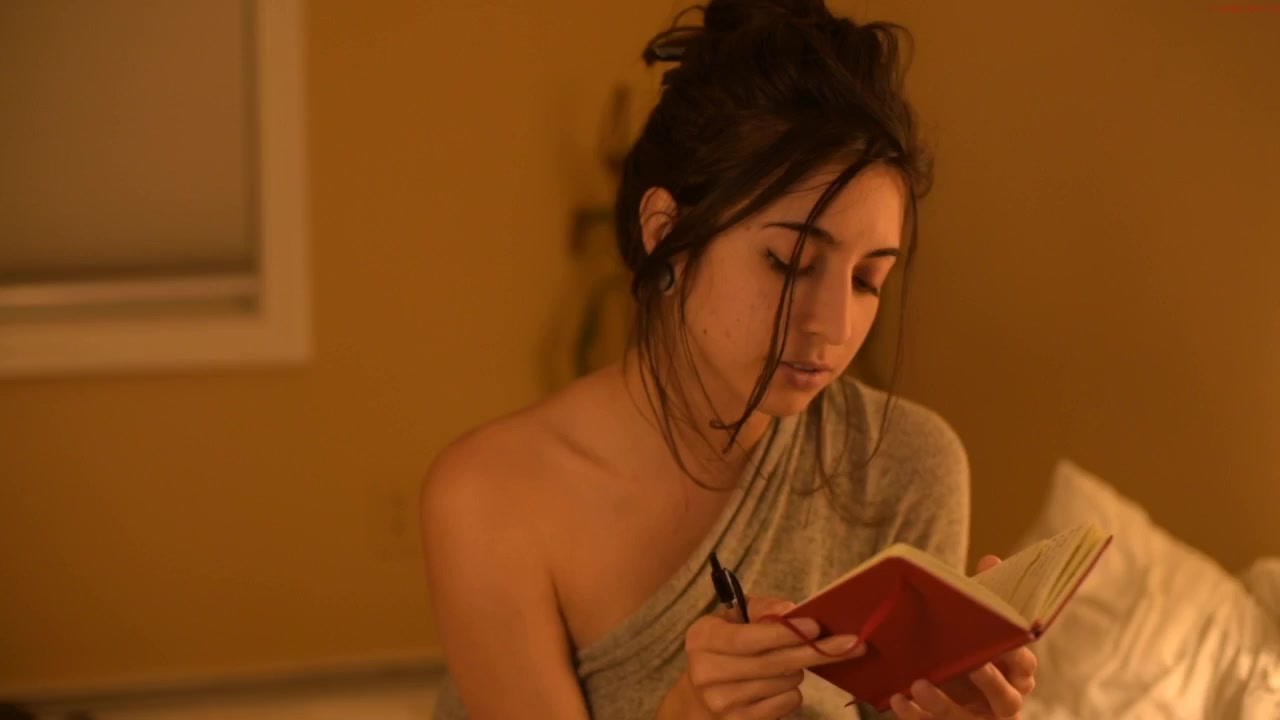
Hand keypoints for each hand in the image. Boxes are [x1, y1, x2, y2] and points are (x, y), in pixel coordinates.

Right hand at [664, 596, 864, 719]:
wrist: (698, 698)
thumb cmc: (724, 648)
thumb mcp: (733, 620)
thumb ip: (760, 609)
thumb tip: (789, 609)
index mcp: (703, 639)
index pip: (748, 638)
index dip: (784, 632)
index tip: (816, 626)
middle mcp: (707, 672)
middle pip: (774, 663)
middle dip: (813, 651)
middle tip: (848, 643)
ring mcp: (723, 703)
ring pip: (786, 683)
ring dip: (797, 671)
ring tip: (786, 663)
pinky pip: (786, 704)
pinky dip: (791, 692)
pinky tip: (778, 685)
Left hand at [888, 556, 1037, 719]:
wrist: (952, 688)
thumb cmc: (970, 650)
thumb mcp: (975, 625)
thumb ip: (984, 598)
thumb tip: (991, 560)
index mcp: (1016, 672)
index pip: (1025, 664)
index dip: (1016, 654)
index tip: (1001, 640)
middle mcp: (1005, 700)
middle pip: (1006, 699)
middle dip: (990, 683)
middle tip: (973, 665)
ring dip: (944, 705)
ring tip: (918, 684)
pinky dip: (917, 716)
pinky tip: (898, 699)